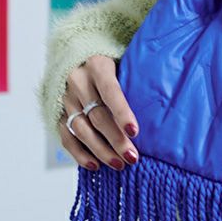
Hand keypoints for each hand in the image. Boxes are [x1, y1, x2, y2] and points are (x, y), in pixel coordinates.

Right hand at [57, 54, 139, 172]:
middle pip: (97, 116)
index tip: (135, 132)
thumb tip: (163, 100)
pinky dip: (80, 154)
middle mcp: (78, 81)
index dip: (122, 113)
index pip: (110, 92)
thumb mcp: (124, 61)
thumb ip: (136, 78)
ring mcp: (66, 98)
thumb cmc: (113, 61)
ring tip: (119, 164)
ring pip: (81, 130)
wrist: (79, 55)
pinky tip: (95, 165)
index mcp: (97, 65)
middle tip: (133, 157)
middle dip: (116, 140)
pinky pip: (66, 137)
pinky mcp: (58, 112)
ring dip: (100, 150)